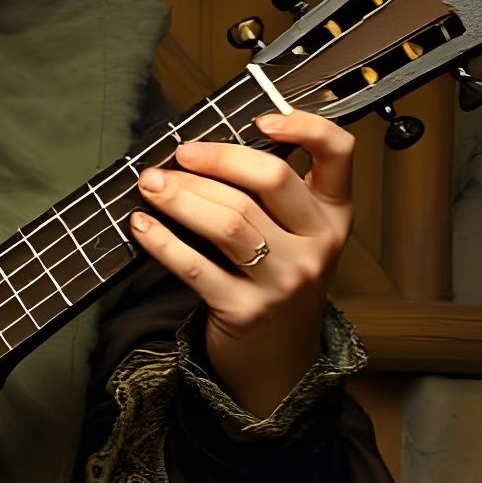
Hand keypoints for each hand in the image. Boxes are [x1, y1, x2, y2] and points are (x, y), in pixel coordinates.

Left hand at [128, 109, 354, 417]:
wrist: (279, 364)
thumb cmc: (276, 285)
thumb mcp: (294, 238)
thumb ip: (269, 196)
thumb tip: (202, 151)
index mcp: (333, 216)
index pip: (339, 154)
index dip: (305, 125)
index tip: (261, 118)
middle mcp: (317, 245)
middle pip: (270, 180)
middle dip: (216, 159)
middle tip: (179, 155)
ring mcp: (285, 281)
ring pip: (229, 221)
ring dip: (182, 196)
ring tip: (151, 185)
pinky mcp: (246, 310)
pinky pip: (195, 266)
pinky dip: (161, 240)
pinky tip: (142, 224)